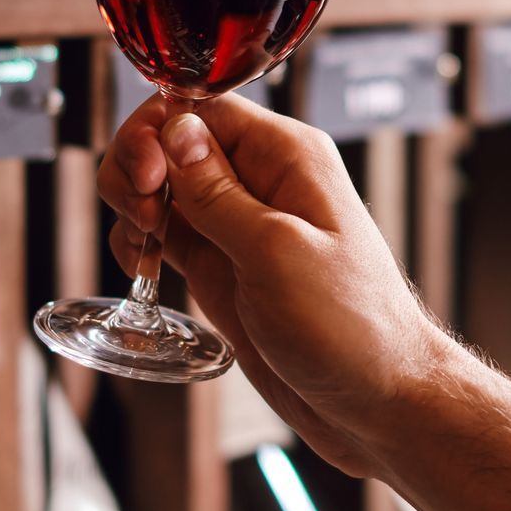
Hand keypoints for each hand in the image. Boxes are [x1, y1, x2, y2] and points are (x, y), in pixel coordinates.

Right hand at [99, 93, 454, 477]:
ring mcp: (239, 226)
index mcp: (288, 158)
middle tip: (142, 215)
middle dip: (138, 166)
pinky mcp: (223, 268)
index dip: (158, 131)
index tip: (146, 178)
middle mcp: (262, 182)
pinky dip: (139, 242)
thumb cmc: (352, 329)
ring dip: (133, 204)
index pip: (202, 107)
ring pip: (162, 186)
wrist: (377, 402)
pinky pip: (166, 234)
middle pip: (172, 140)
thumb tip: (175, 130)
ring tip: (142, 246)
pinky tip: (141, 266)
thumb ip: (218, 193)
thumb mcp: (277, 253)